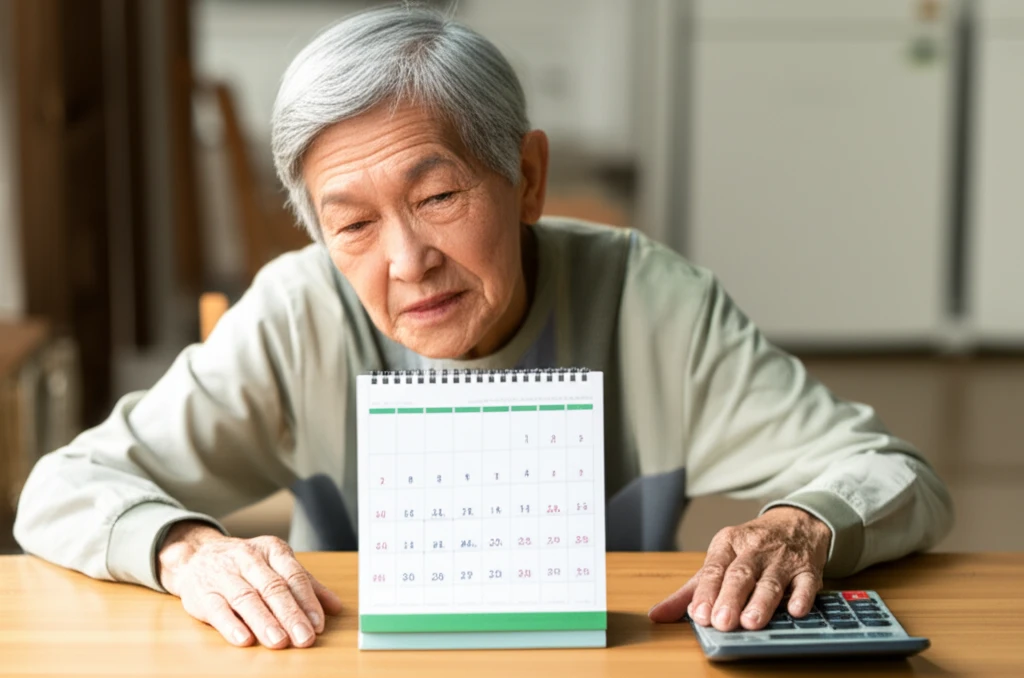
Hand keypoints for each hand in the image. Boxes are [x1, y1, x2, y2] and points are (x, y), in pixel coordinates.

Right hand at [158, 521, 343, 648]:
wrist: (196, 555)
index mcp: (272, 550)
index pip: (293, 575)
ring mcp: (224, 575)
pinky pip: (218, 609)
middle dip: (290, 615)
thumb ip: (307, 585)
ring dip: (264, 622)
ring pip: (247, 599)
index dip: (307, 600)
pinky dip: (231, 625)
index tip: (318, 624)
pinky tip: (244, 639)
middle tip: (304, 638)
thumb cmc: (245, 564)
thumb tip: (335, 607)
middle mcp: (248, 559)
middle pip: (273, 588)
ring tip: (279, 641)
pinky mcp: (202, 594)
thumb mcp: (277, 565)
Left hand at [648, 507, 830, 630]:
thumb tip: (657, 615)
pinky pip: (806, 583)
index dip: (707, 592)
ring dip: (761, 602)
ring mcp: (782, 559)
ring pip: (771, 581)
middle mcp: (754, 550)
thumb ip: (690, 591)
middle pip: (740, 574)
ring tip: (751, 622)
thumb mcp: (719, 560)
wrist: (795, 523)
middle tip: (722, 622)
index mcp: (727, 545)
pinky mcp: (807, 569)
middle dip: (730, 598)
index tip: (700, 614)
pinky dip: (801, 597)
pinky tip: (795, 611)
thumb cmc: (750, 548)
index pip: (714, 569)